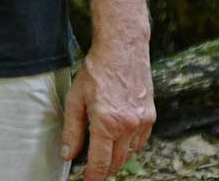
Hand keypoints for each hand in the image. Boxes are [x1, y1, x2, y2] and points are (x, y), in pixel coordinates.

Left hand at [61, 41, 155, 179]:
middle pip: (116, 163)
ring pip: (130, 154)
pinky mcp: (150, 116)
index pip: (100, 163)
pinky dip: (130, 146)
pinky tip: (119, 139)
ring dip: (117, 158)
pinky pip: (141, 142)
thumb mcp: (75, 99)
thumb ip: (71, 130)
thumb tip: (68, 155)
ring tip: (104, 153)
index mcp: (106, 122)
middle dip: (104, 170)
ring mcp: (142, 122)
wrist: (122, 49)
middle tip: (93, 168)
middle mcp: (127, 125)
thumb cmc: (96, 71)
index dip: (92, 177)